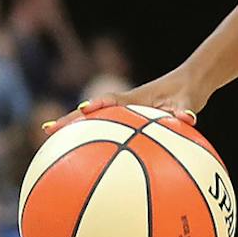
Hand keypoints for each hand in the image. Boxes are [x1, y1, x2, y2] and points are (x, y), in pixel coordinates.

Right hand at [48, 66, 206, 130]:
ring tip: (48, 136)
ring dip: (73, 128)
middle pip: (92, 112)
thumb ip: (186, 110)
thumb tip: (187, 118)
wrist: (189, 83)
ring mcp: (123, 111)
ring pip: (93, 120)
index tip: (85, 109)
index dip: (99, 104)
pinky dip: (89, 137)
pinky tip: (78, 153)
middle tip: (47, 129)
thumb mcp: (190, 101)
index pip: (114, 100)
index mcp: (137, 99)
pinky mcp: (126, 119)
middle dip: (71, 119)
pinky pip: (104, 128)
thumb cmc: (188, 92)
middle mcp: (124, 104)